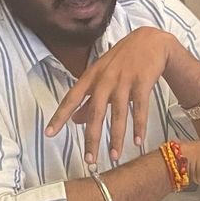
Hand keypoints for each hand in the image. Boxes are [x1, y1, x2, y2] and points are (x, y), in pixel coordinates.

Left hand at [44, 27, 199, 165]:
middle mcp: (105, 79)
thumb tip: (74, 120)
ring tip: (114, 157)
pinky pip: (139, 109)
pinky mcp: (142, 82)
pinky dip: (139, 126)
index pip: (72, 98)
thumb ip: (89, 99)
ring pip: (118, 114)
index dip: (59, 116)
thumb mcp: (102, 75)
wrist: (150, 40)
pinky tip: (138, 141)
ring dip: (116, 137)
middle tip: (89, 160)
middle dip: (92, 138)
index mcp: (91, 77)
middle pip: (96, 112)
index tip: (49, 133)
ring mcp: (124, 80)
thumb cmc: (123, 60)